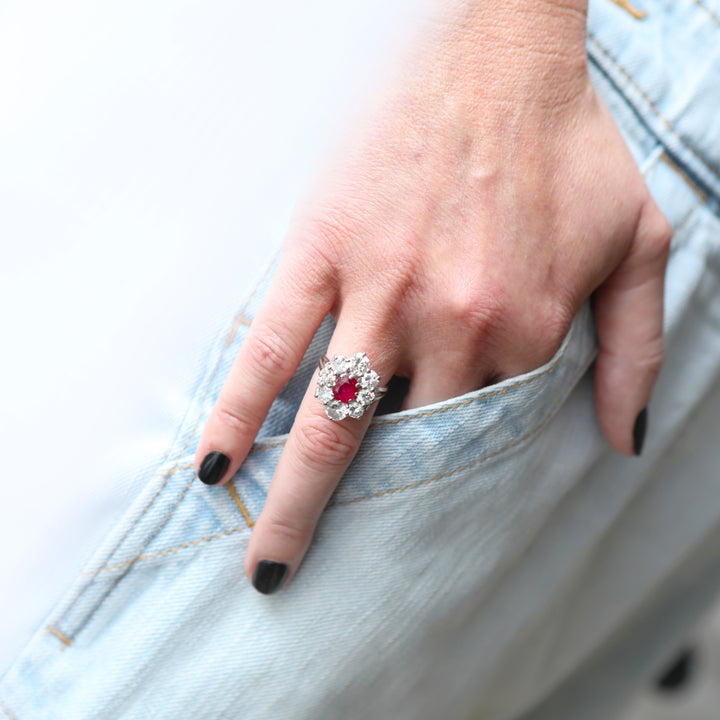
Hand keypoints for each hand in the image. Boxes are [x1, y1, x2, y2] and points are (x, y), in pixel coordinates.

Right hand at [194, 0, 670, 592]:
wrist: (499, 52)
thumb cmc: (570, 145)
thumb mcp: (640, 242)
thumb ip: (639, 350)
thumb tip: (619, 442)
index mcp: (527, 326)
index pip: (487, 434)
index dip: (455, 483)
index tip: (426, 526)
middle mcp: (448, 321)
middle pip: (407, 447)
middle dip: (375, 524)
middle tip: (333, 584)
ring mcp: (378, 288)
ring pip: (332, 419)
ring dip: (295, 501)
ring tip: (265, 564)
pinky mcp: (322, 250)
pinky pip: (271, 345)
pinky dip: (243, 411)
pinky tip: (220, 465)